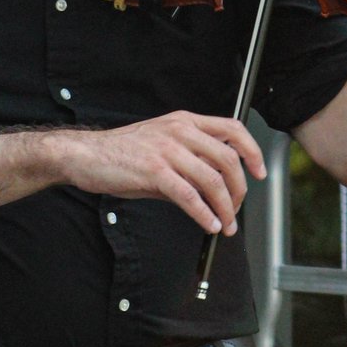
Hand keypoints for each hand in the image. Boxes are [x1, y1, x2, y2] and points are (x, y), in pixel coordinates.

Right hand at [61, 112, 264, 236]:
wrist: (87, 155)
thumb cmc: (122, 152)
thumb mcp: (162, 147)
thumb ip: (190, 161)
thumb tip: (214, 189)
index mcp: (185, 121)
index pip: (232, 129)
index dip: (252, 151)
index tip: (259, 172)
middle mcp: (180, 131)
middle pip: (228, 160)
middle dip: (239, 190)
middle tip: (237, 209)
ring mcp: (168, 150)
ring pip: (213, 180)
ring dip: (225, 208)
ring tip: (225, 224)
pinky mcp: (155, 172)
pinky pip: (190, 197)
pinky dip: (205, 214)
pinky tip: (209, 224)